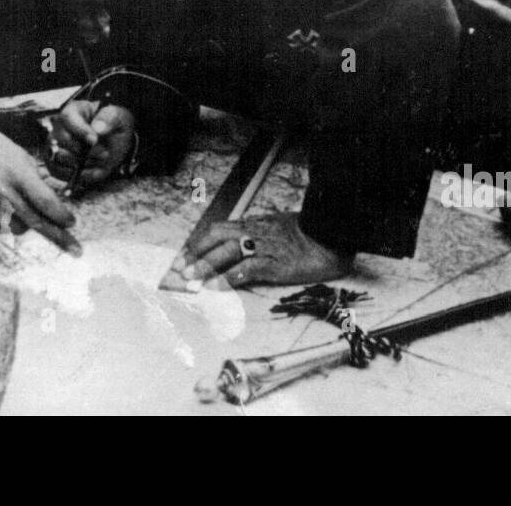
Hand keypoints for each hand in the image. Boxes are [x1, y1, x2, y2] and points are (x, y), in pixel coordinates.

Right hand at [0, 88, 80, 253]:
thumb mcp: (23, 159)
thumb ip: (36, 184)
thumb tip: (54, 209)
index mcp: (18, 174)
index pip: (45, 202)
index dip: (61, 215)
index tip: (72, 222)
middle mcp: (3, 192)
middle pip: (36, 222)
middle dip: (59, 237)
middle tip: (76, 250)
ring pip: (19, 229)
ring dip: (30, 224)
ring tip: (25, 208)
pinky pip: (0, 227)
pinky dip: (8, 221)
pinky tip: (4, 205)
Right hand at [49, 100, 135, 193]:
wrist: (116, 142)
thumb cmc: (114, 125)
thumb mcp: (118, 116)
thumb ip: (109, 119)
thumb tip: (97, 128)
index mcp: (74, 111)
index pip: (67, 117)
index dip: (79, 130)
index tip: (94, 140)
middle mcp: (61, 128)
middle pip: (58, 140)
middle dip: (82, 151)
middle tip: (104, 153)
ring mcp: (58, 148)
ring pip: (58, 158)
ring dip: (81, 164)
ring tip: (100, 160)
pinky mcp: (60, 165)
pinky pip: (60, 174)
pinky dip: (78, 175)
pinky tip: (94, 170)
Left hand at [171, 213, 353, 288]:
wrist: (330, 238)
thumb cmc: (306, 234)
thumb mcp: (276, 227)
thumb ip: (258, 234)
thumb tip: (241, 245)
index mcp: (254, 223)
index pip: (218, 229)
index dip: (198, 243)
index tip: (183, 256)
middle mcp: (255, 232)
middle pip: (217, 238)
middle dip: (196, 254)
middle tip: (180, 270)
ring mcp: (264, 247)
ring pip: (227, 253)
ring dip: (206, 266)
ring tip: (192, 280)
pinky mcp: (275, 264)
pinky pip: (246, 270)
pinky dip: (228, 279)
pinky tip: (216, 288)